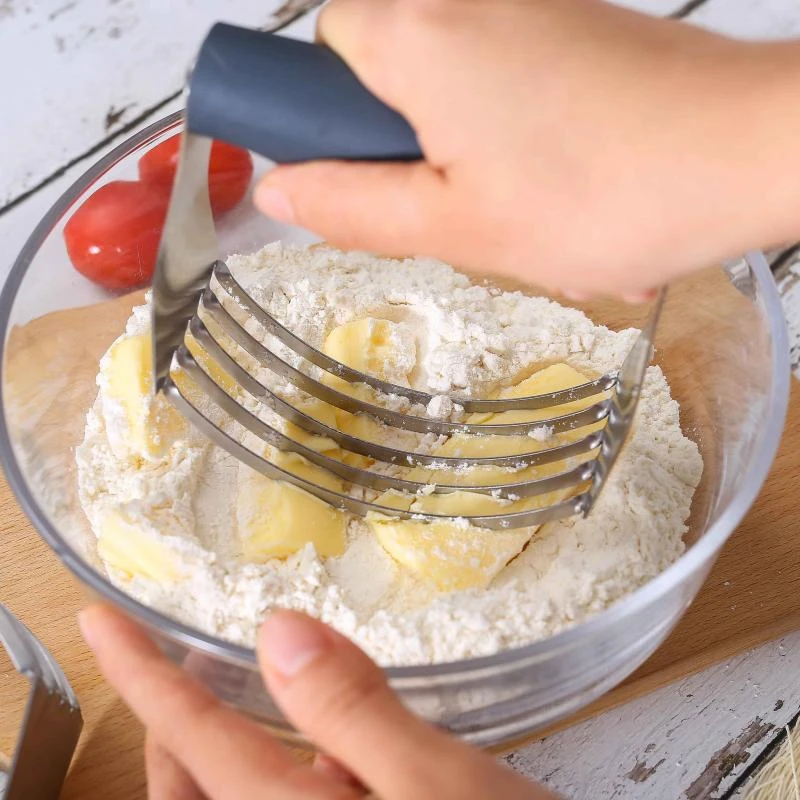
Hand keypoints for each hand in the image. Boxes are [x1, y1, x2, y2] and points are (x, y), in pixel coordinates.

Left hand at [80, 605, 556, 798]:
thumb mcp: (436, 782)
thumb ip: (353, 710)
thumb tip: (280, 632)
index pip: (191, 736)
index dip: (138, 672)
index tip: (99, 619)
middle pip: (192, 786)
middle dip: (172, 722)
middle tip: (174, 660)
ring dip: (220, 751)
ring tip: (236, 696)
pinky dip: (282, 775)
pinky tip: (328, 756)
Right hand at [256, 0, 799, 298]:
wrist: (751, 150)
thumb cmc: (607, 192)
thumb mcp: (456, 226)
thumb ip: (354, 207)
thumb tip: (279, 191)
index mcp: (416, 34)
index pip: (315, 52)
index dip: (322, 121)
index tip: (360, 178)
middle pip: (380, 67)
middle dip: (396, 146)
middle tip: (446, 209)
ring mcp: (523, 5)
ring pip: (444, 81)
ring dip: (456, 151)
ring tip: (511, 207)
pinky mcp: (570, 25)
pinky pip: (501, 78)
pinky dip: (507, 134)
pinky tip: (551, 183)